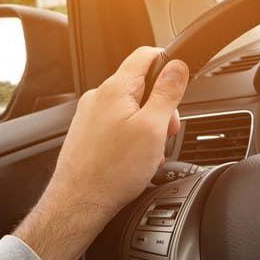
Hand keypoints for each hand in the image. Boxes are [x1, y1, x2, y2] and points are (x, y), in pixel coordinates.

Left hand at [15, 47, 188, 259]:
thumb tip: (177, 65)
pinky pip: (118, 125)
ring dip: (148, 125)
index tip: (180, 81)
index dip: (168, 62)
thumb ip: (167, 93)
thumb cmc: (113, 171)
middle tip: (167, 131)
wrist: (79, 203)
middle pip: (141, 85)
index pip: (145, 55)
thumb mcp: (153, 128)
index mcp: (115, 89)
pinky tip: (136, 159)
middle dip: (161, 106)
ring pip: (131, 108)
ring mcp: (90, 116)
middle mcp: (98, 98)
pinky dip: (133, 137)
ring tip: (150, 152)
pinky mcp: (87, 134)